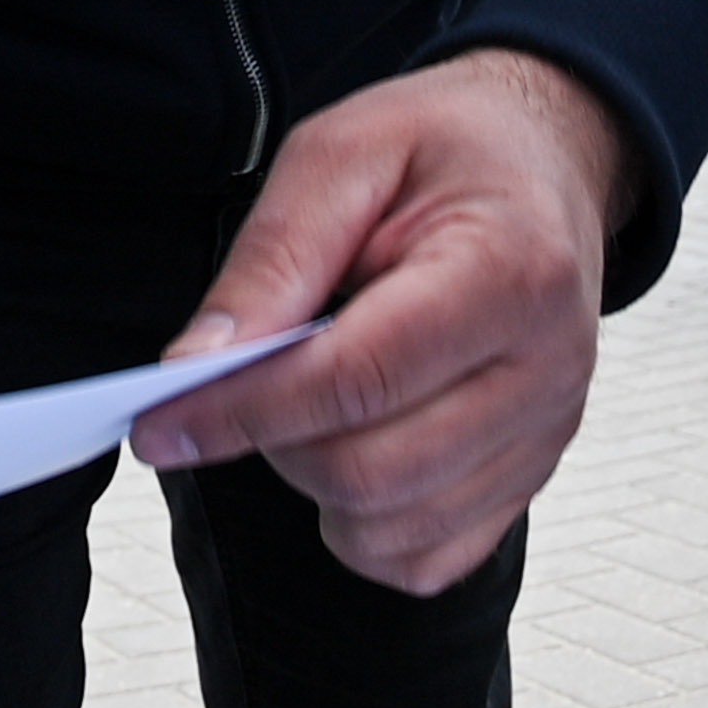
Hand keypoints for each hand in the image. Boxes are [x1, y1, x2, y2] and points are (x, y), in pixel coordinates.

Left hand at [127, 48, 628, 594]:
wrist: (545, 160)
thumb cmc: (446, 149)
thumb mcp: (344, 153)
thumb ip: (273, 258)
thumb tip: (196, 368)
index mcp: (510, 269)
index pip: (358, 379)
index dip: (245, 410)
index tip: (159, 423)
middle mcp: (548, 366)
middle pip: (373, 471)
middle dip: (272, 444)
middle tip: (236, 389)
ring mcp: (547, 433)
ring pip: (395, 531)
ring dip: (314, 487)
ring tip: (305, 403)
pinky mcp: (532, 477)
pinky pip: (428, 558)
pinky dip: (364, 527)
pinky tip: (351, 447)